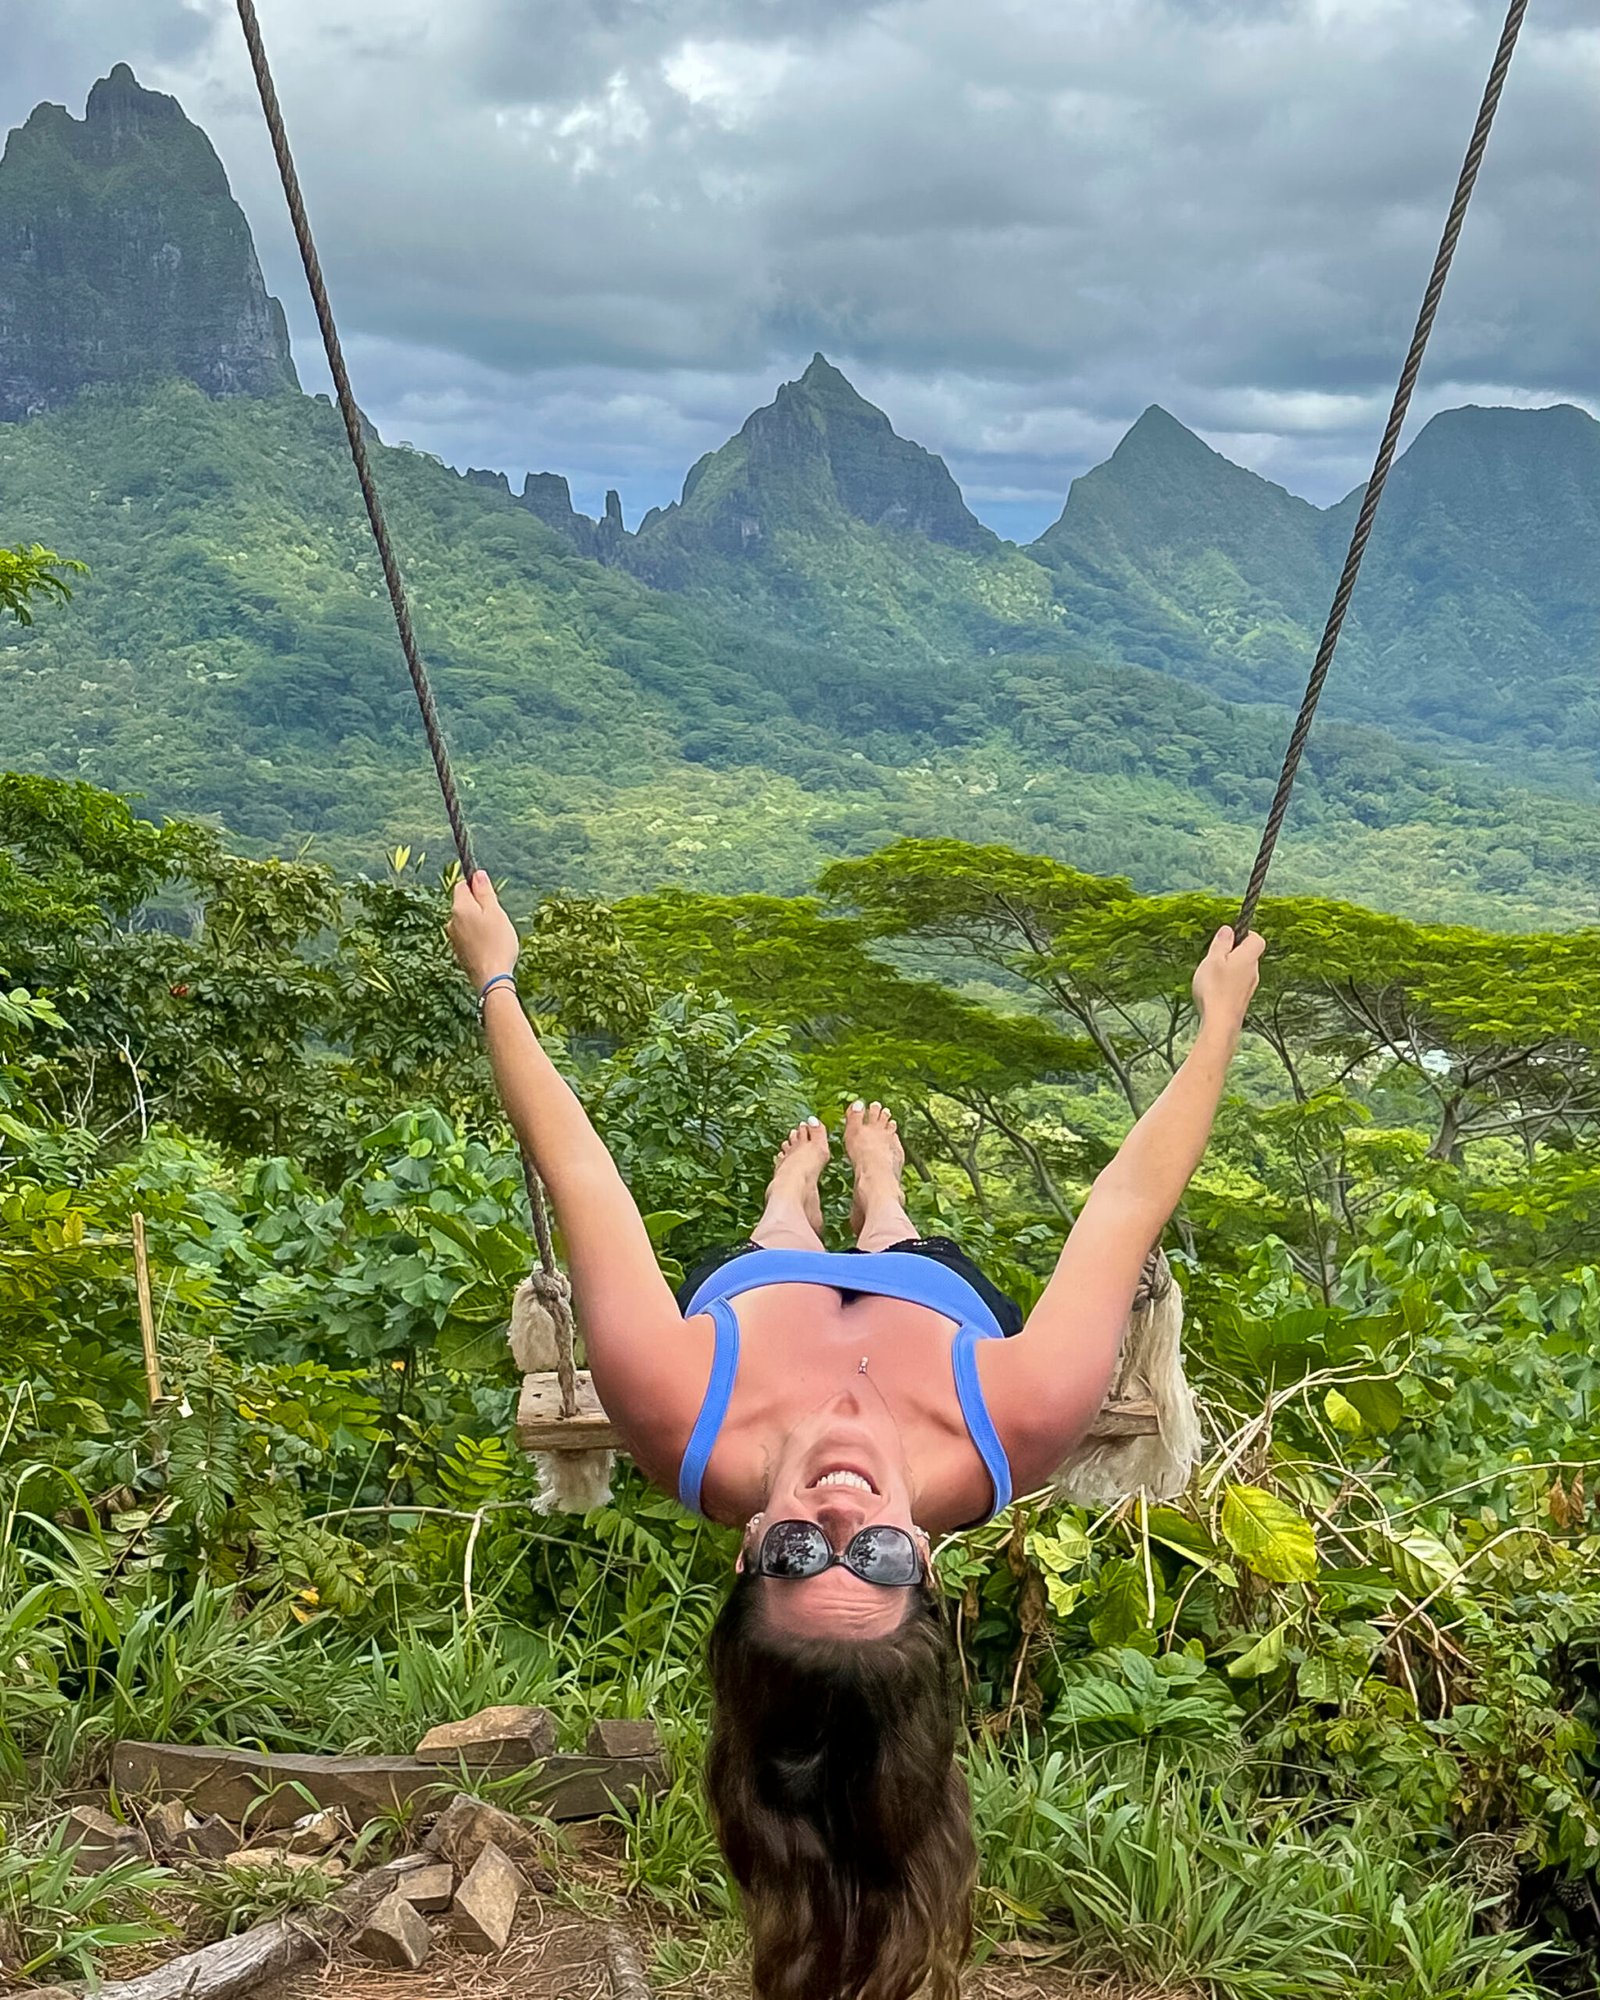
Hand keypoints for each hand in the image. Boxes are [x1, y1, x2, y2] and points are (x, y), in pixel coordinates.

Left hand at [448, 872, 519, 990]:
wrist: (491, 978)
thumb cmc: (496, 943)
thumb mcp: (495, 912)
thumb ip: (484, 891)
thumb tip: (477, 874)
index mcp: (459, 908)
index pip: (462, 885)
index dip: (476, 886)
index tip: (490, 895)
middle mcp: (451, 921)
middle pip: (464, 904)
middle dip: (480, 906)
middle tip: (497, 918)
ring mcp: (453, 938)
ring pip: (466, 921)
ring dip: (479, 923)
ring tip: (495, 935)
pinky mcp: (459, 952)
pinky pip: (468, 936)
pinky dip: (478, 937)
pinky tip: (490, 946)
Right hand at [1192, 925, 1263, 1030]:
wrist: (1220, 1023)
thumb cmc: (1215, 990)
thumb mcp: (1212, 960)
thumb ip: (1221, 943)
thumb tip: (1228, 930)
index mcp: (1248, 958)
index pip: (1256, 939)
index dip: (1244, 934)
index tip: (1228, 937)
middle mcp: (1253, 972)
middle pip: (1249, 955)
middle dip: (1233, 952)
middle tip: (1214, 957)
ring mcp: (1249, 987)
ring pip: (1242, 970)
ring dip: (1229, 969)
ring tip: (1211, 975)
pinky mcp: (1242, 1000)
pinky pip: (1237, 984)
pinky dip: (1227, 983)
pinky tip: (1213, 990)